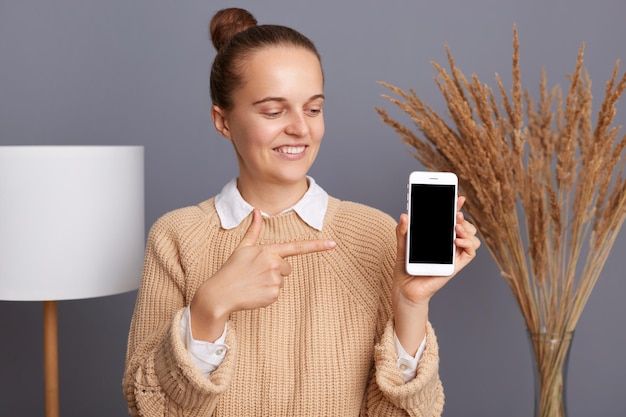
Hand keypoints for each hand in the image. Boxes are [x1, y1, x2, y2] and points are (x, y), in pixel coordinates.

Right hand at [190, 209, 335, 340]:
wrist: (220, 293)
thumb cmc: (231, 269)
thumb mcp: (243, 248)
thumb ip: (254, 230)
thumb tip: (256, 211)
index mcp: (268, 250)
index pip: (297, 247)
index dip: (317, 246)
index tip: (334, 244)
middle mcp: (274, 264)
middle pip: (287, 268)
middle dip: (275, 271)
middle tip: (256, 274)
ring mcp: (274, 280)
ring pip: (282, 281)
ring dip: (270, 283)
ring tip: (253, 283)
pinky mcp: (273, 295)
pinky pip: (277, 294)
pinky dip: (267, 295)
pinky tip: (255, 293)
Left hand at [392, 196, 479, 353]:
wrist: (404, 289)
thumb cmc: (405, 267)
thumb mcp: (402, 244)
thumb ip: (403, 230)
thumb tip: (405, 215)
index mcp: (437, 236)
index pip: (450, 218)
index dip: (456, 206)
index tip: (457, 196)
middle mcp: (448, 244)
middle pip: (464, 225)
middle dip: (462, 216)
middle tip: (455, 213)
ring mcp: (453, 254)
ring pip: (471, 237)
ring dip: (467, 229)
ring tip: (456, 226)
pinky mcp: (455, 265)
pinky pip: (470, 252)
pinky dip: (468, 243)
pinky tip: (457, 239)